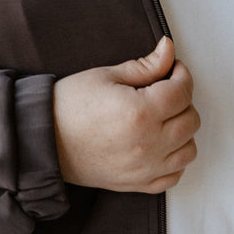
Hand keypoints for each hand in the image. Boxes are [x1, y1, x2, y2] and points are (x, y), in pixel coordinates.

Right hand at [52, 36, 198, 193]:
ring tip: (162, 117)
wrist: (43, 140)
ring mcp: (145, 168)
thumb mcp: (106, 76)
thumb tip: (169, 50)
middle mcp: (148, 144)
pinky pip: (174, 175)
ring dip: (182, 130)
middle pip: (191, 119)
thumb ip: (145, 66)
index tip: (172, 69)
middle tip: (164, 90)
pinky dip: (174, 159)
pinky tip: (160, 143)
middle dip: (183, 99)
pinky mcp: (138, 184)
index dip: (181, 74)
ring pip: (188, 149)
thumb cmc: (69, 106)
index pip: (183, 91)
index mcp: (140, 112)